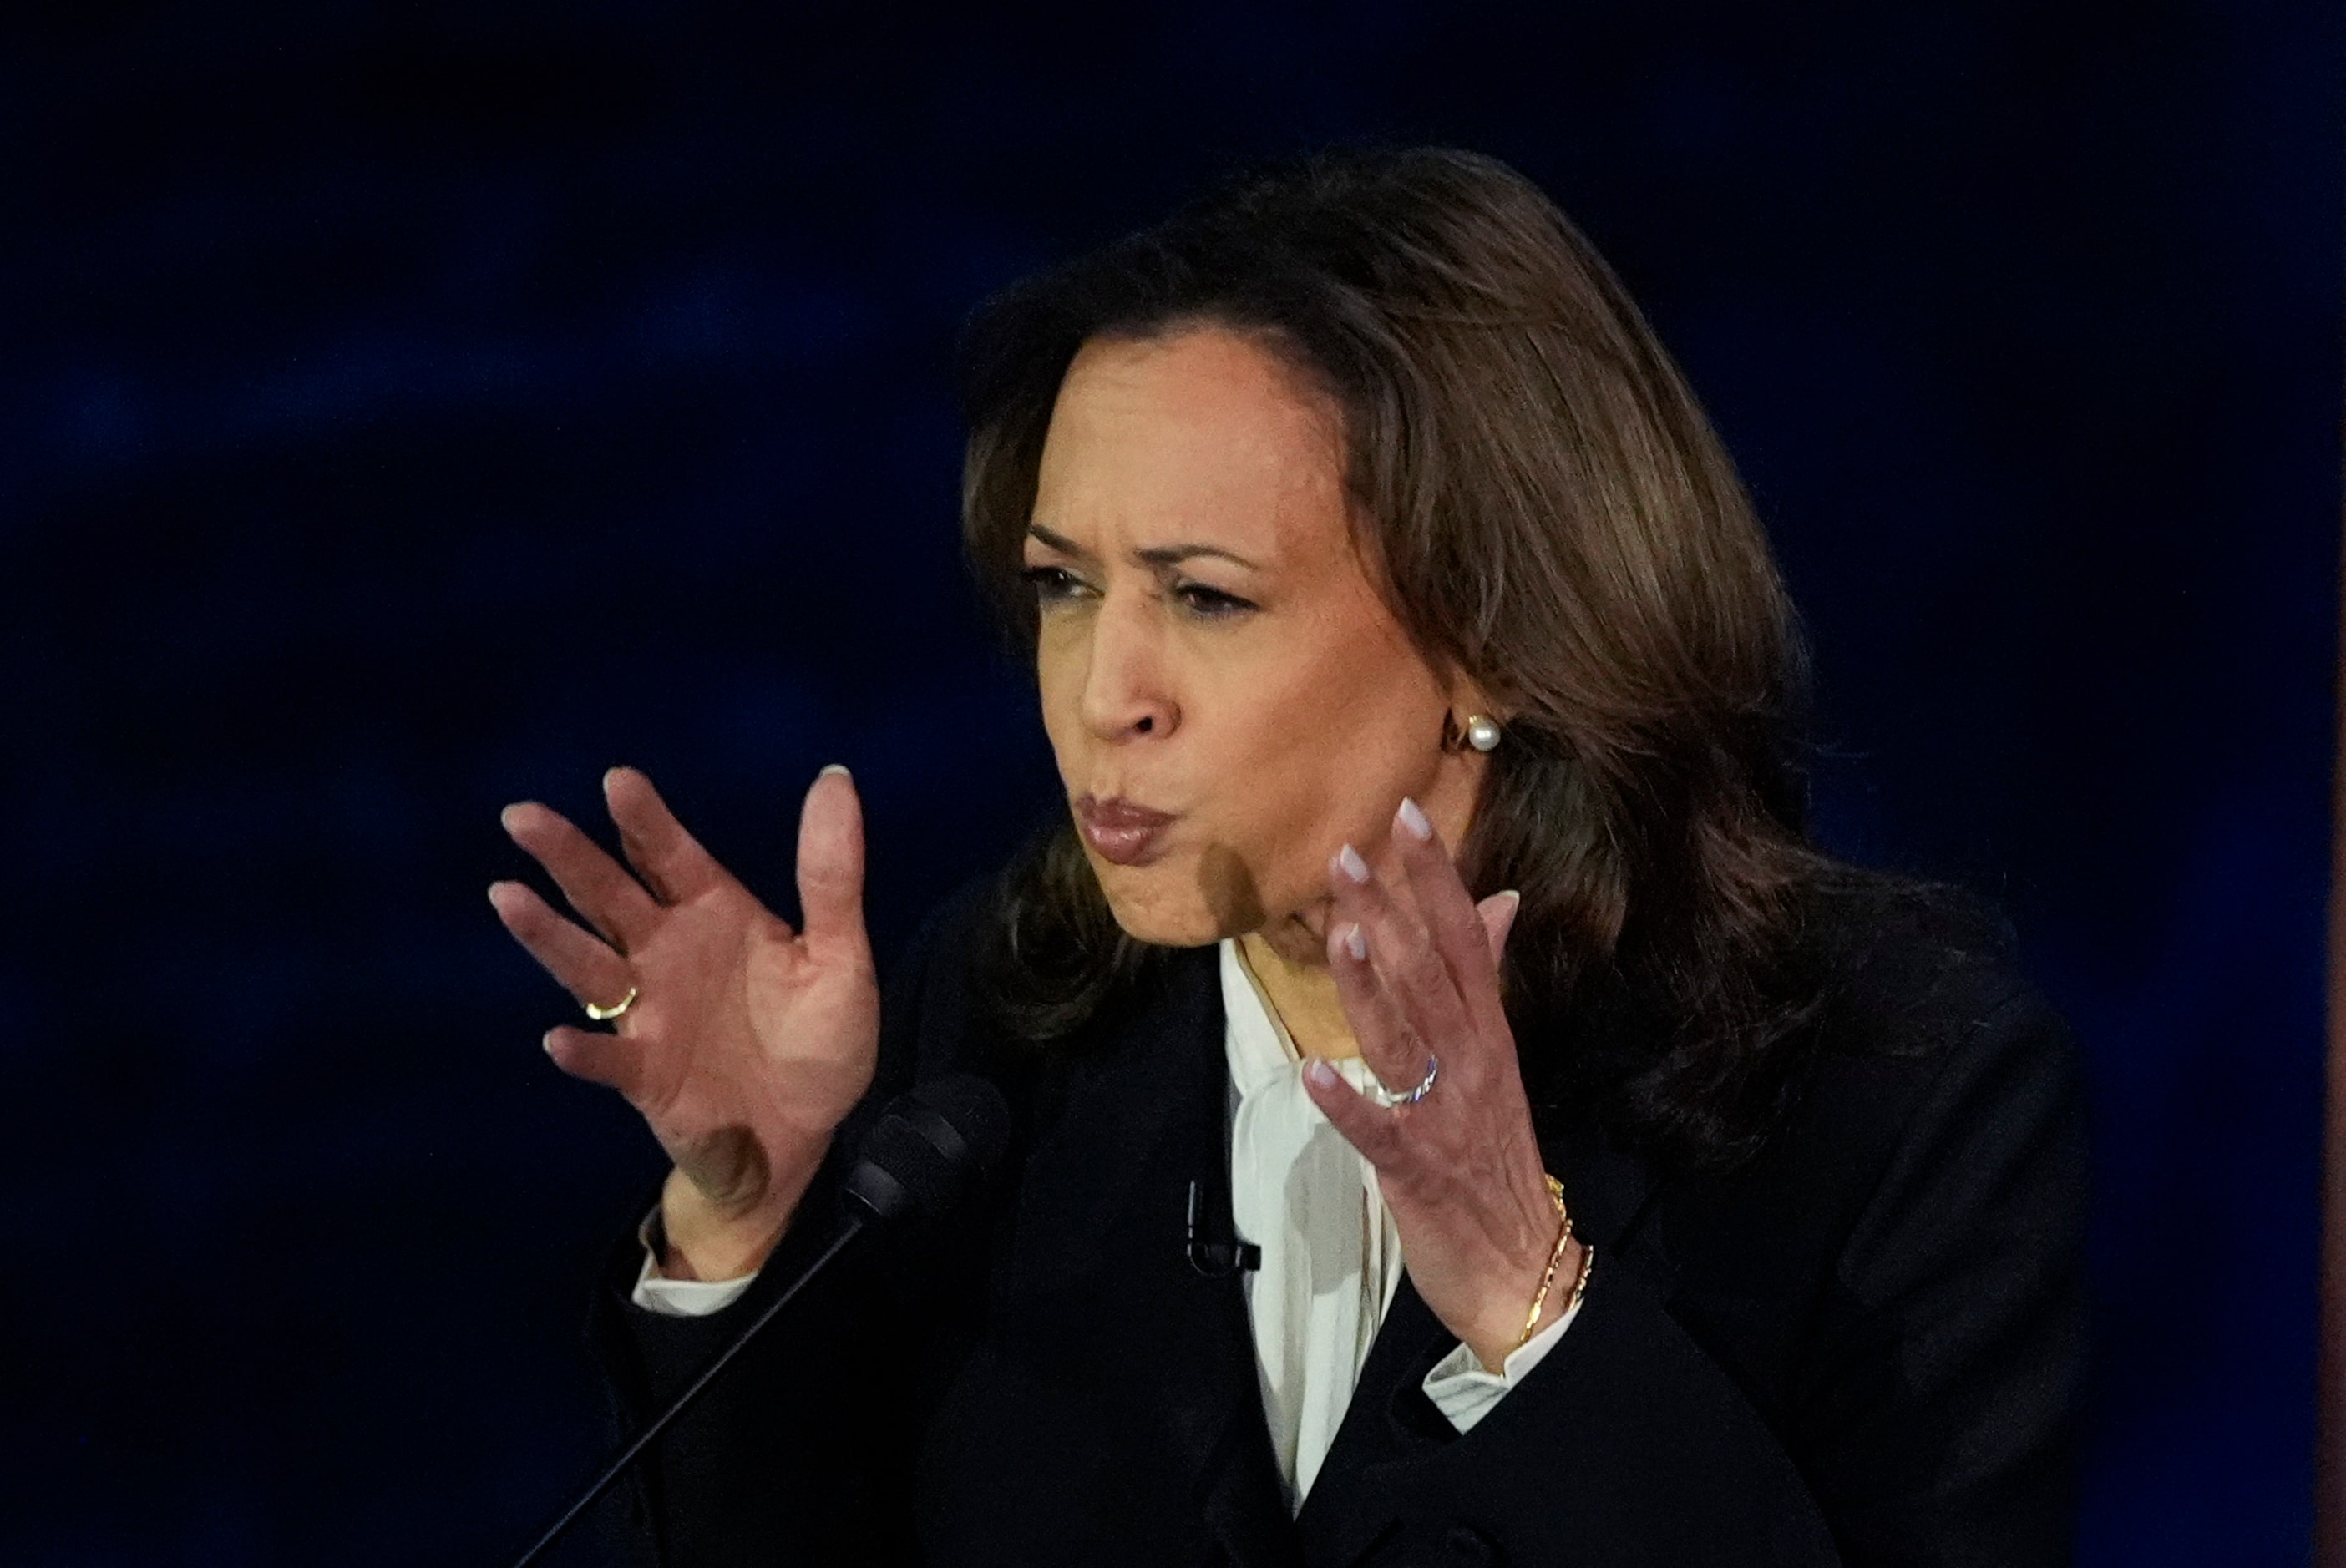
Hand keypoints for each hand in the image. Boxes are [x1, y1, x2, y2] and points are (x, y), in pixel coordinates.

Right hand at [490, 766, 878, 1279]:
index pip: (669, 855)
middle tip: (522, 816)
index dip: (644, 820)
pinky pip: (609, 1061)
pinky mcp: (646, 1076)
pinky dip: (584, 1051)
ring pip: (589, 967)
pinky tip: (560, 1040)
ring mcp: (649, 1014)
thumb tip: (835, 777)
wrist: (806, 1133)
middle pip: (608, 896)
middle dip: (567, 856)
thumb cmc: (818, 1037)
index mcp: (713, 912)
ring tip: (508, 898)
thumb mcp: (839, 953)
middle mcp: (668, 953)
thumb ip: (831, 873)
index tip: (618, 780)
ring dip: (549, 936)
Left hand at [1300, 800, 1581, 1370]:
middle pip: (1428, 975)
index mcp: (1487, 1034)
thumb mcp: (1497, 1057)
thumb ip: (1487, 977)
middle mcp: (1470, 1063)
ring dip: (1370, 985)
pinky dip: (1349, 1103)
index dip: (1435, 880)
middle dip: (1390, 913)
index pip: (1462, 939)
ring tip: (1340, 931)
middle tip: (1347, 855)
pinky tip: (1317, 1073)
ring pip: (1404, 1037)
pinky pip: (1380, 1130)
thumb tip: (1498, 901)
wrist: (1523, 1265)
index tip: (1406, 817)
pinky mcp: (1416, 1168)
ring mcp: (1444, 1114)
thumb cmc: (1496, 1156)